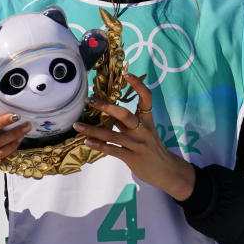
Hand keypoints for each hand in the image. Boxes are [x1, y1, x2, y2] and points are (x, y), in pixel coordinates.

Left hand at [75, 73, 195, 200]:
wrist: (165, 170)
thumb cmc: (152, 148)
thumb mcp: (145, 131)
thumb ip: (129, 122)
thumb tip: (108, 110)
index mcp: (148, 119)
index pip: (147, 97)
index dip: (138, 84)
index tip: (126, 74)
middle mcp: (143, 130)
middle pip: (125, 114)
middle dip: (106, 106)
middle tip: (90, 101)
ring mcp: (138, 144)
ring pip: (112, 134)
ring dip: (92, 130)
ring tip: (77, 125)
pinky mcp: (132, 158)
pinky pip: (112, 150)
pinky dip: (99, 145)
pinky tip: (87, 141)